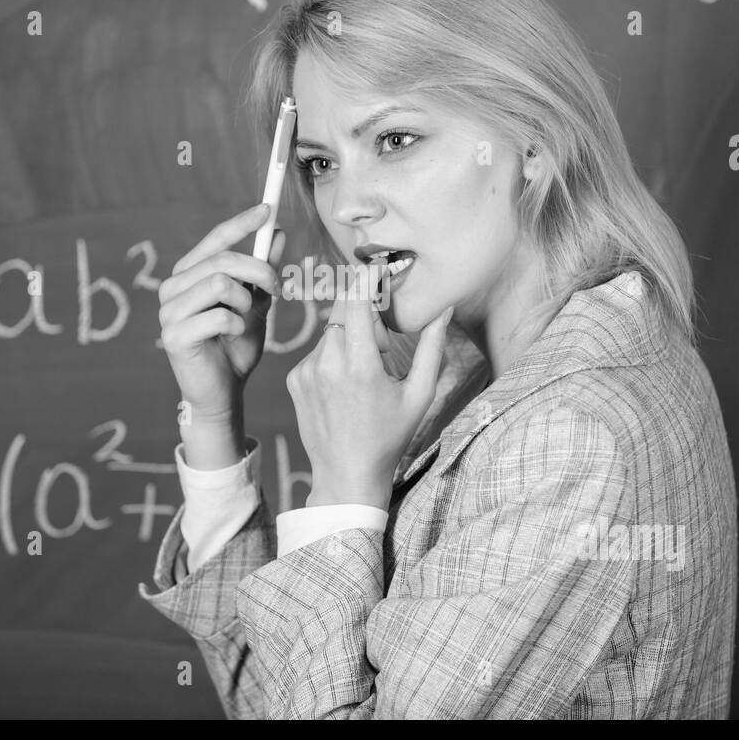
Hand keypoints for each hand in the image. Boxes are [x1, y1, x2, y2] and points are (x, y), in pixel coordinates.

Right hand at [158, 203, 285, 420]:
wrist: (224, 392)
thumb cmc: (236, 347)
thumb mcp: (256, 304)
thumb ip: (263, 271)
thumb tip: (277, 232)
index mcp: (189, 275)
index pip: (214, 240)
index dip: (240, 223)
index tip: (267, 210)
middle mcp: (173, 288)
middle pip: (221, 259)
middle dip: (258, 270)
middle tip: (276, 288)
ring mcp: (169, 312)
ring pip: (218, 282)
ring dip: (245, 301)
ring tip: (247, 319)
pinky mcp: (173, 336)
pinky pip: (217, 315)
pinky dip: (237, 325)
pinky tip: (234, 336)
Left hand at [286, 263, 452, 509]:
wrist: (346, 475)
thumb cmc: (389, 437)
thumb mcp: (419, 395)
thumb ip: (432, 347)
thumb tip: (445, 309)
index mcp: (360, 365)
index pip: (357, 299)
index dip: (366, 276)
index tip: (375, 265)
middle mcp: (327, 363)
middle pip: (344, 310)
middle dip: (364, 314)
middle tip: (382, 348)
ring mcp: (306, 371)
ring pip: (331, 330)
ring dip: (350, 337)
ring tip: (364, 376)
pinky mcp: (294, 379)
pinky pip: (317, 351)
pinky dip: (333, 356)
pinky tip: (344, 387)